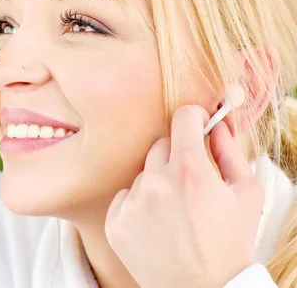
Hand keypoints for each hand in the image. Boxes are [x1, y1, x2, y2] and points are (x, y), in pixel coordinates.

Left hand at [104, 105, 264, 287]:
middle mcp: (156, 182)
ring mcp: (132, 203)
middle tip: (190, 183)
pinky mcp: (115, 223)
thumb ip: (230, 151)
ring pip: (143, 173)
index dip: (194, 118)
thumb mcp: (246, 194)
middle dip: (177, 156)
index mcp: (190, 170)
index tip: (197, 126)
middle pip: (160, 145)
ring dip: (157, 183)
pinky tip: (156, 225)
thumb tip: (216, 125)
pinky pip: (125, 197)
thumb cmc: (229, 242)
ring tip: (174, 212)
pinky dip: (138, 205)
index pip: (183, 118)